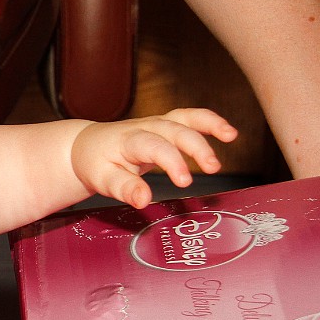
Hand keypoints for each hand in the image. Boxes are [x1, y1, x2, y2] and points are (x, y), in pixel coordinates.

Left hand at [71, 108, 237, 208]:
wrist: (87, 145)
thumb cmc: (96, 163)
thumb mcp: (103, 180)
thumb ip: (125, 189)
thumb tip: (144, 201)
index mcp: (128, 140)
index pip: (154, 147)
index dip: (172, 162)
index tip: (185, 182)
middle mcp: (145, 127)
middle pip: (174, 130)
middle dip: (196, 147)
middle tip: (213, 168)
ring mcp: (157, 123)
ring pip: (185, 118)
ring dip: (209, 124)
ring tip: (231, 136)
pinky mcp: (166, 125)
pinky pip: (189, 118)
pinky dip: (209, 121)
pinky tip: (229, 133)